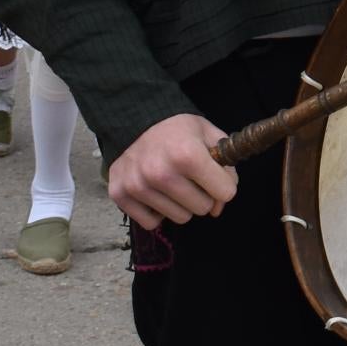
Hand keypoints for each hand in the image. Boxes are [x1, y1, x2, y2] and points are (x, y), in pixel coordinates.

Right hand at [108, 113, 236, 231]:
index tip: (214, 176)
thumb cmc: (178, 131)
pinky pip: (151, 223)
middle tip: (192, 179)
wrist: (136, 122)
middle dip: (203, 195)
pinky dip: (157, 212)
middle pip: (203, 208)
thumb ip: (226, 168)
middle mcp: (161, 173)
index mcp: (188, 155)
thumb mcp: (210, 135)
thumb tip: (219, 207)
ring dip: (181, 204)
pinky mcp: (120, 195)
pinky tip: (155, 193)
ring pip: (180, 218)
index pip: (225, 192)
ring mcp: (138, 186)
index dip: (224, 184)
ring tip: (172, 183)